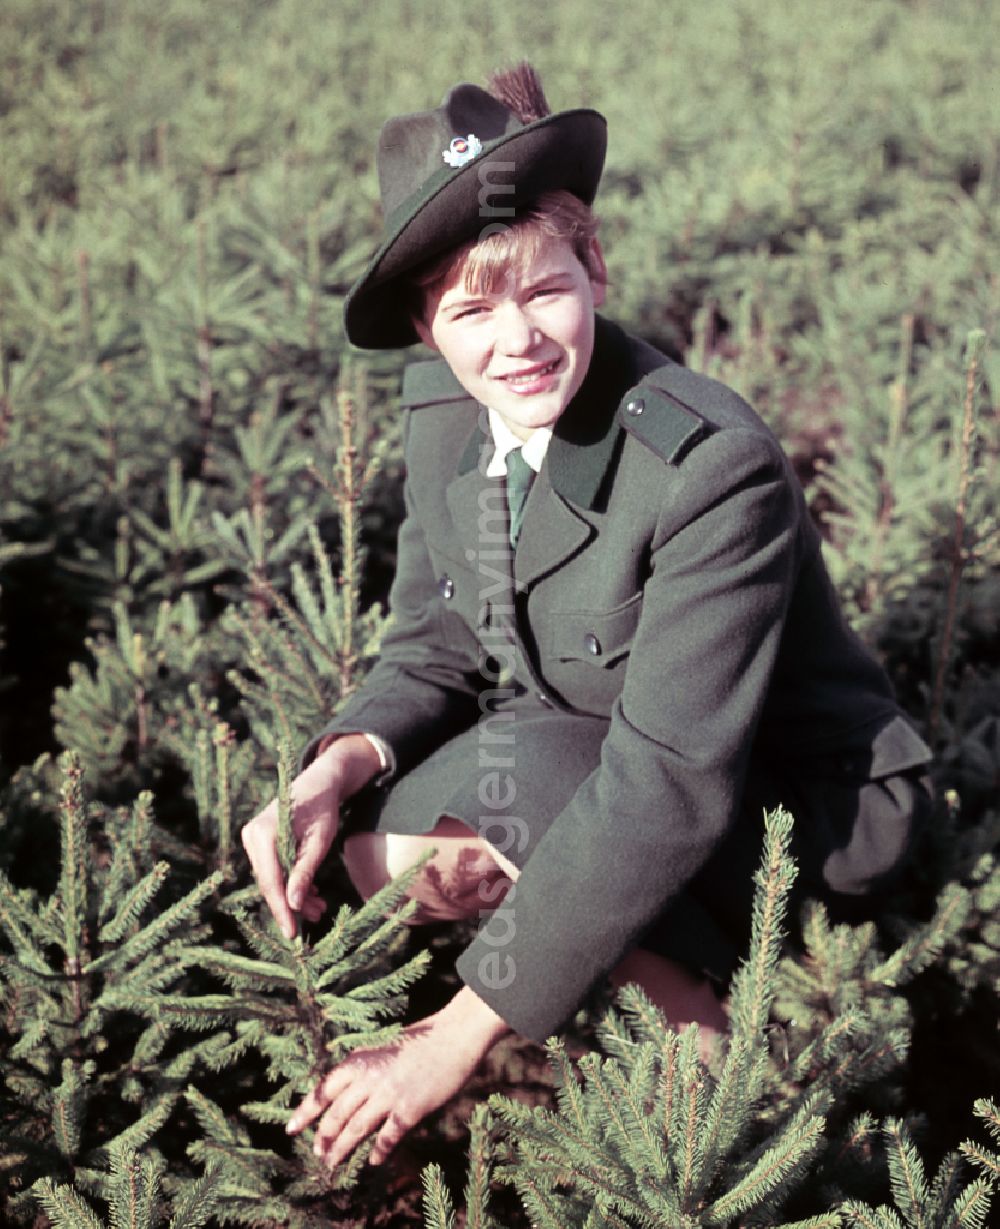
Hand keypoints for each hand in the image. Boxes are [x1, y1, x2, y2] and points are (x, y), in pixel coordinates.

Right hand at [241, 735, 381, 939]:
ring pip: (272, 877)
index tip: (291, 933)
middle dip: (292, 903)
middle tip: (316, 917)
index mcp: (263, 833)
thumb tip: (294, 906)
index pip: (271, 881)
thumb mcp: (319, 843)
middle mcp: (251, 835)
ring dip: (294, 893)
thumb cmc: (323, 809)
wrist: (321, 781)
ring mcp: (252, 837)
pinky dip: (291, 880)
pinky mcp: (259, 841)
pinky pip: (273, 868)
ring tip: (319, 907)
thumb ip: (305, 873)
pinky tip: (311, 892)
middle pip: (270, 882)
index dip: (282, 909)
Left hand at [287, 986, 509, 1167]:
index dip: (305, 1111)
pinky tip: (374, 1160)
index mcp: (359, 1060)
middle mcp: (368, 1078)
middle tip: (319, 1153)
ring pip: (355, 1130)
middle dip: (324, 1137)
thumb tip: (347, 1097)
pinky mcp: (408, 1110)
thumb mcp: (382, 1049)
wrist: (453, 1036)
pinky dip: (378, 1151)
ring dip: (342, 1150)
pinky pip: (387, 1138)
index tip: (290, 1129)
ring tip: (333, 1163)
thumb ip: (364, 1071)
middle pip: (336, 1115)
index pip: (323, 1090)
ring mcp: (388, 1095)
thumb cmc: (420, 1040)